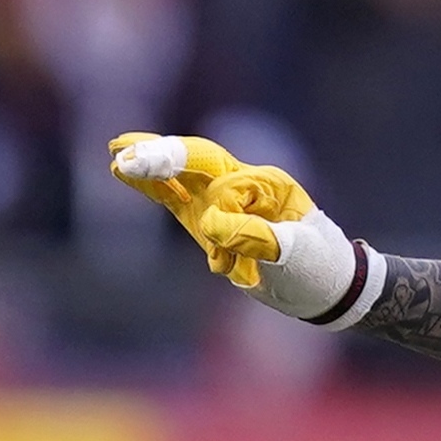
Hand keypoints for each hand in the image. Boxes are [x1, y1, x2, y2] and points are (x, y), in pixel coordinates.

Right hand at [107, 133, 384, 326]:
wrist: (323, 286)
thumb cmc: (316, 269)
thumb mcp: (295, 257)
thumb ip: (256, 237)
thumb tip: (210, 226)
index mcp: (270, 184)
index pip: (230, 188)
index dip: (223, 219)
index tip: (226, 266)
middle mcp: (245, 183)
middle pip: (200, 158)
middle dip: (165, 156)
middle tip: (128, 156)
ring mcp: (222, 199)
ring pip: (181, 171)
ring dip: (150, 160)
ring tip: (117, 153)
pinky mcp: (205, 217)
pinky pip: (172, 195)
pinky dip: (150, 184)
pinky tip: (120, 169)